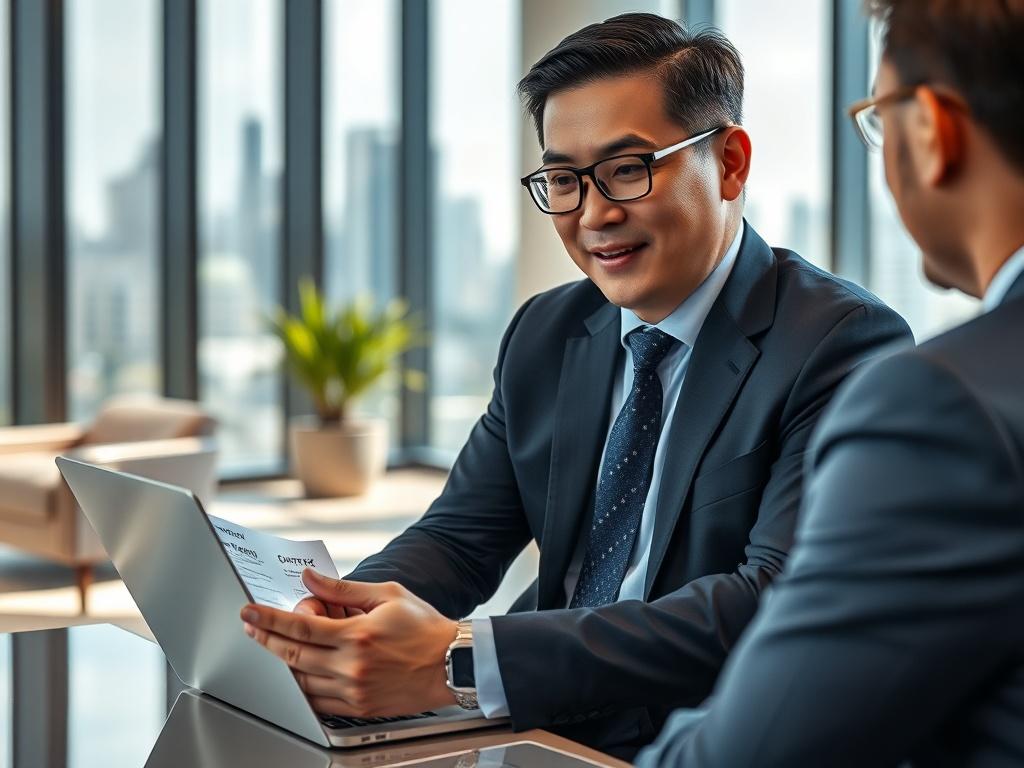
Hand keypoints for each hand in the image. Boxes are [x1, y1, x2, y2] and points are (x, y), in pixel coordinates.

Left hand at [241, 569, 457, 717]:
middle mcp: (352, 666)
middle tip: (251, 627)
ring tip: (279, 644)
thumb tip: (310, 578)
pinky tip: (300, 672)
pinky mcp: (359, 707)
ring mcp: (354, 690)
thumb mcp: (387, 595)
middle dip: (266, 639)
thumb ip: (343, 590)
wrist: (453, 664)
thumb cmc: (425, 627)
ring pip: (301, 681)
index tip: (250, 612)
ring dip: (284, 662)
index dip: (269, 619)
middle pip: (293, 655)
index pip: (300, 627)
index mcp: (357, 635)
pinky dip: (303, 687)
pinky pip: (318, 702)